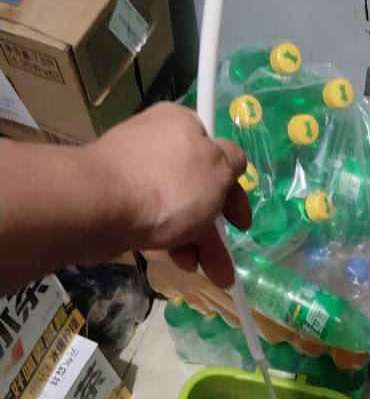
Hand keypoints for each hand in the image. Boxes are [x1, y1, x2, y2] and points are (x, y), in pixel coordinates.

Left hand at [87, 102, 251, 286]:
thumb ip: (234, 164)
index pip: (217, 153)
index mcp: (181, 123)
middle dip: (215, 231)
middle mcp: (156, 142)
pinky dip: (168, 240)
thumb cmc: (169, 185)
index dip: (234, 191)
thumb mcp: (219, 171)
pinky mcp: (114, 197)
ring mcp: (133, 171)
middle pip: (197, 188)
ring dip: (195, 243)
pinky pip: (151, 218)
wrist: (100, 207)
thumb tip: (232, 161)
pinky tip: (176, 262)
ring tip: (208, 275)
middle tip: (223, 263)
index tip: (240, 223)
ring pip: (175, 208)